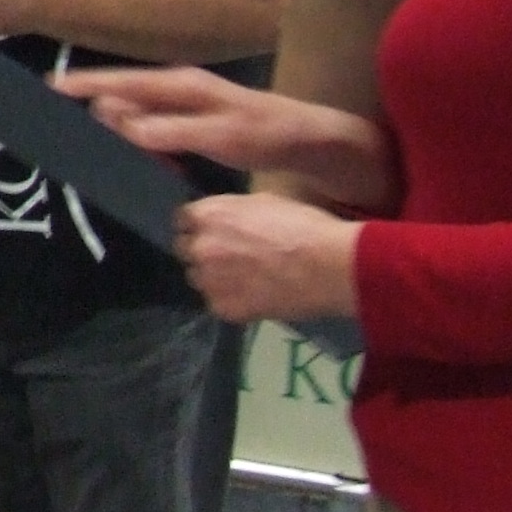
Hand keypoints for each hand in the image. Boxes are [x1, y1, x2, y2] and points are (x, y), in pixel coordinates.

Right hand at [60, 65, 298, 168]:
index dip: (84, 84)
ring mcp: (183, 103)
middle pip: (120, 94)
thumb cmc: (266, 134)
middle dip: (90, 106)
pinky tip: (136, 157)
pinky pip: (151, 127)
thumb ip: (170, 131)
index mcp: (180, 86)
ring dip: (114, 127)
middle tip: (60, 122)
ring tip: (90, 141)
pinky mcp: (190, 120)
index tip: (49, 87)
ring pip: (134, 112)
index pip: (121, 82)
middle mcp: (177, 88)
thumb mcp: (220, 136)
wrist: (307, 139)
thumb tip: (118, 123)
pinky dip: (137, 139)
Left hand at [174, 193, 360, 324]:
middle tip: (227, 256)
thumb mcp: (263, 202)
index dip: (198, 225)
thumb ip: (233, 212)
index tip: (211, 230)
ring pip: (198, 279)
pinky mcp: (224, 309)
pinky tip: (252, 296)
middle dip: (201, 251)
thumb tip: (225, 221)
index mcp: (208, 215)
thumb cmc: (303, 225)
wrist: (328, 266)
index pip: (183, 220)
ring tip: (241, 279)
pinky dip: (230, 300)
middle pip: (185, 250)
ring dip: (213, 277)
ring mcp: (210, 281)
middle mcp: (200, 247)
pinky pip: (217, 303)